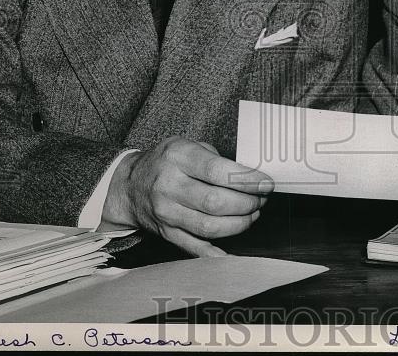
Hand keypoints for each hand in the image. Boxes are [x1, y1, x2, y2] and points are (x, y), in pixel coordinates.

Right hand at [102, 137, 273, 256]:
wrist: (131, 185)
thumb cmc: (167, 162)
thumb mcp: (189, 146)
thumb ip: (217, 159)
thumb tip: (252, 177)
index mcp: (178, 157)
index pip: (218, 171)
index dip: (247, 180)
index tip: (266, 184)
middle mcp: (169, 186)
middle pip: (216, 203)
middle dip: (247, 204)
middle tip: (260, 199)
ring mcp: (166, 213)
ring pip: (209, 227)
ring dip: (239, 224)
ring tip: (251, 215)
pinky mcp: (166, 233)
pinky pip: (195, 247)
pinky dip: (216, 251)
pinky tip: (233, 248)